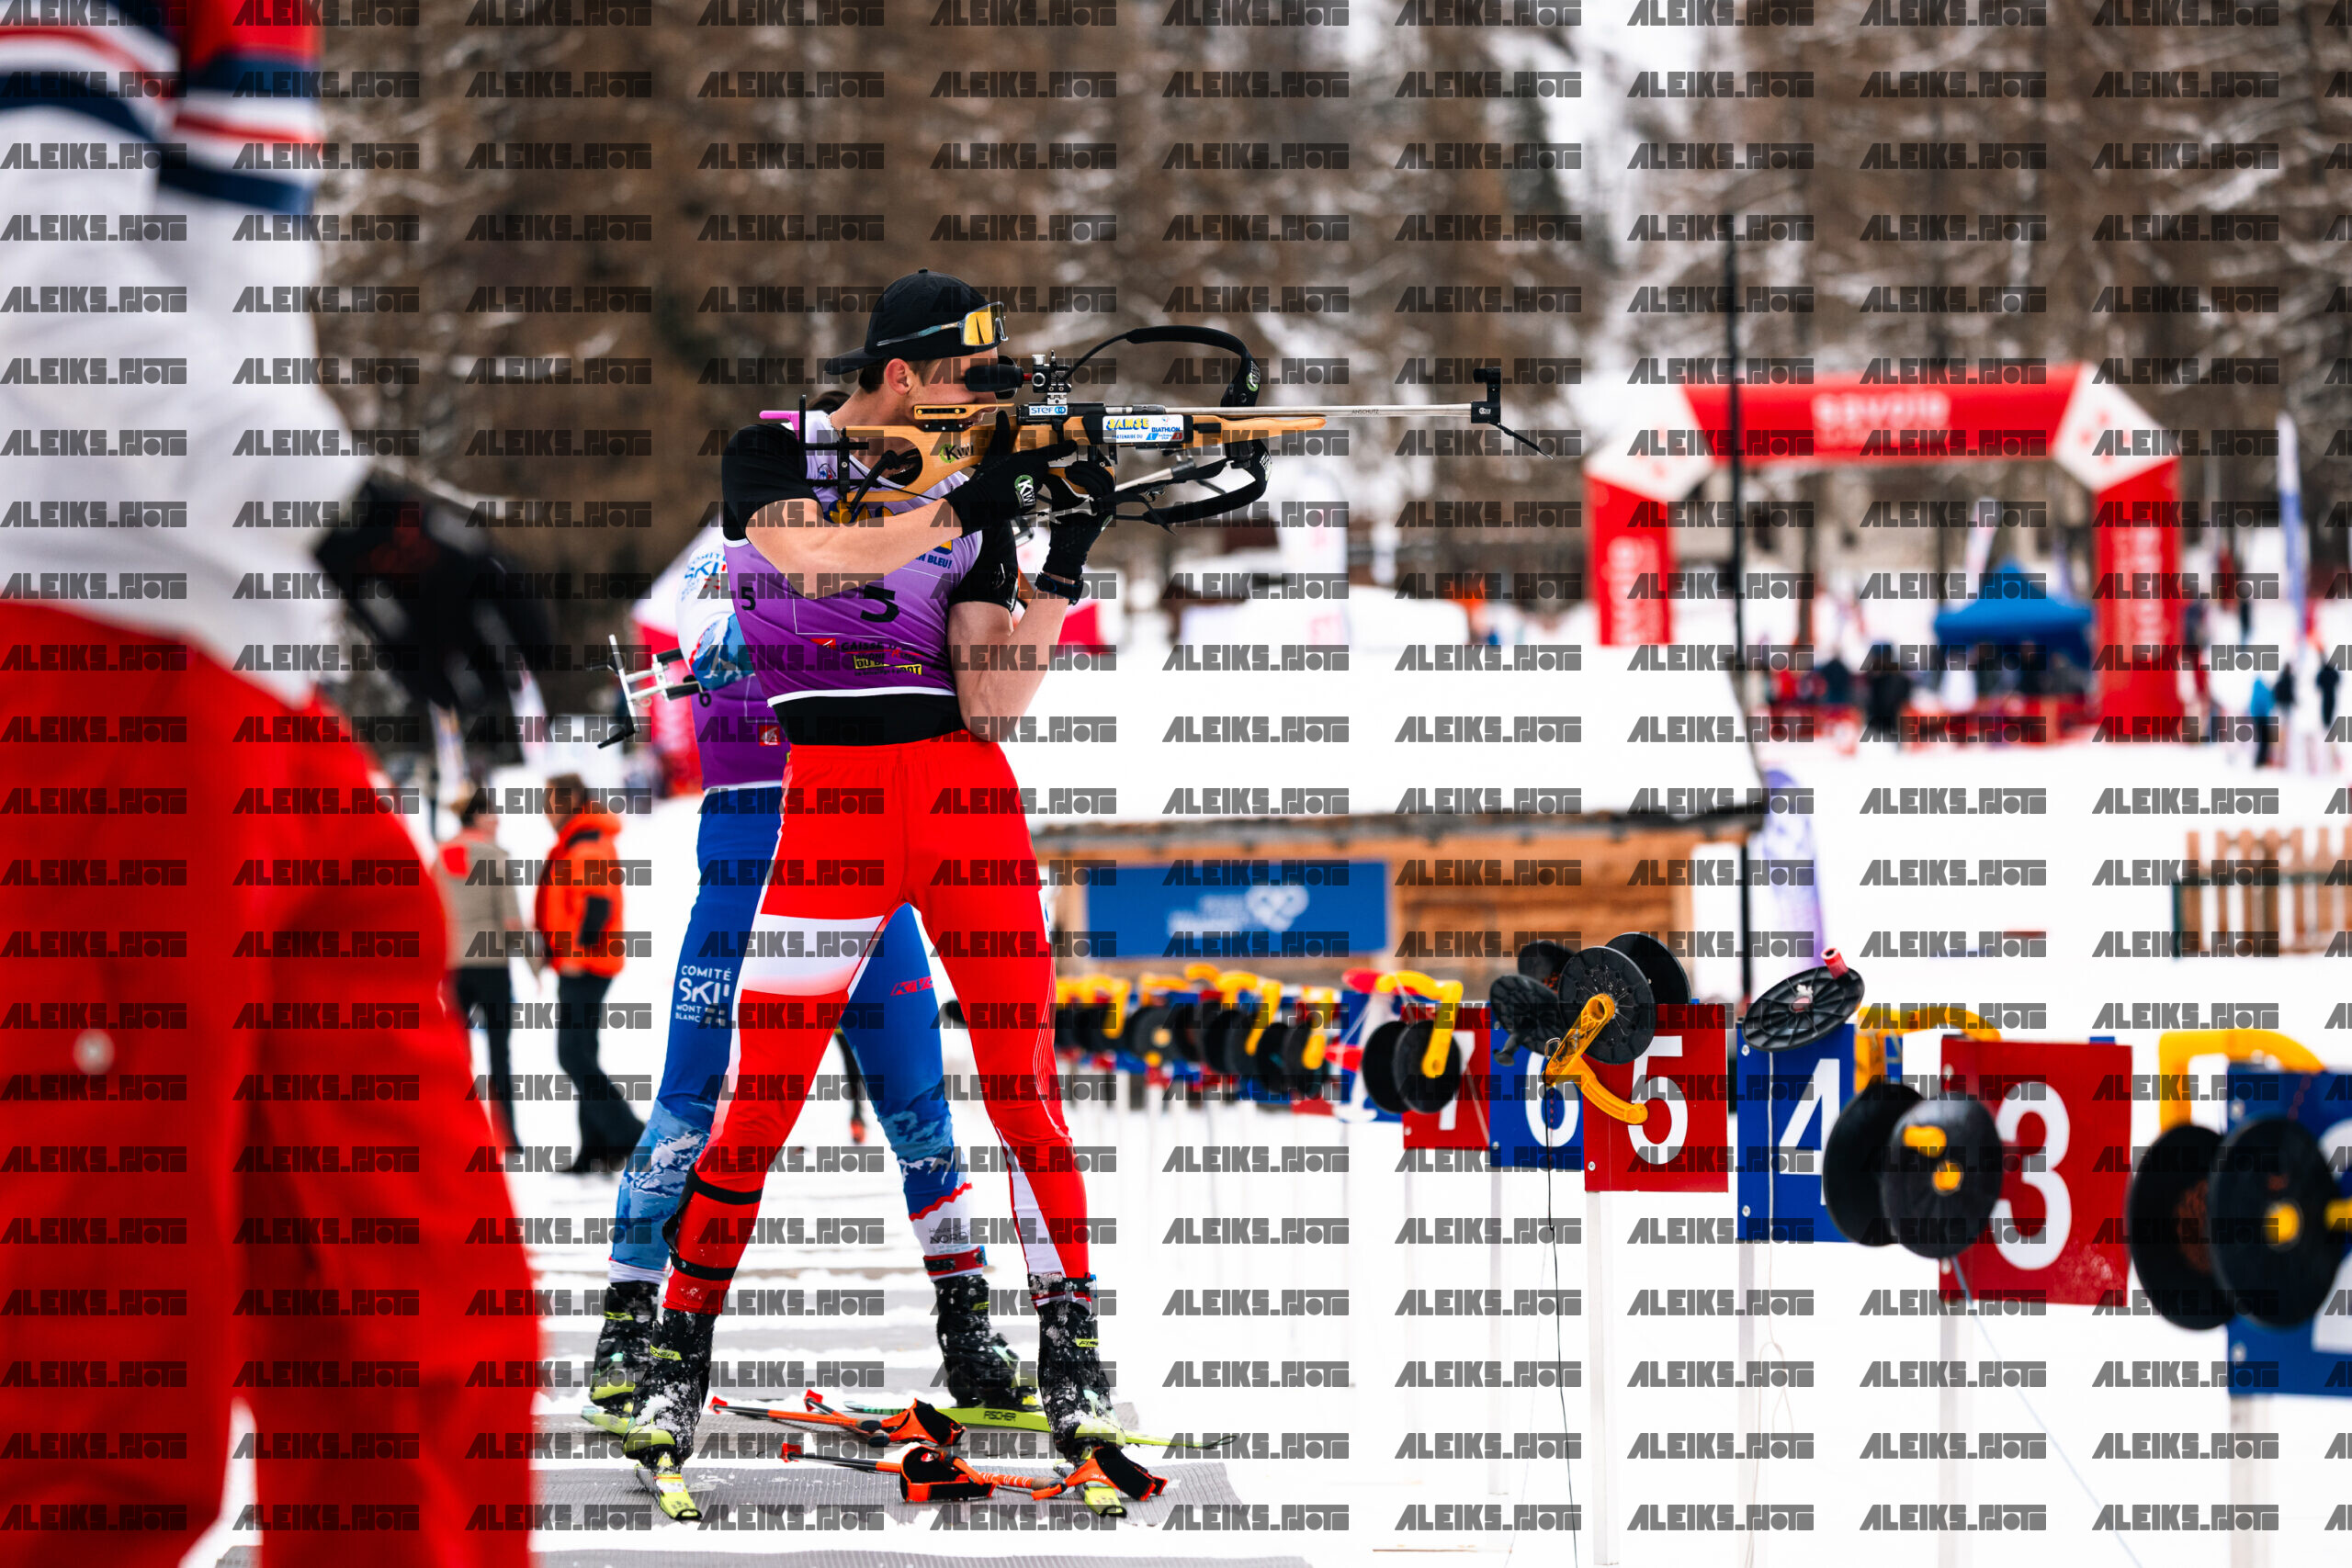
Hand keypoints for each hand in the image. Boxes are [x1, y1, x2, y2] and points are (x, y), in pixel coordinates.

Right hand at [945, 424, 1075, 533]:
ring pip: (1036, 481)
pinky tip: (1010, 491)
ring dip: (1028, 480)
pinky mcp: (1030, 501)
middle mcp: (1034, 474)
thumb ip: (1002, 434)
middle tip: (1016, 468)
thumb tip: (1002, 417)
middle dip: (1032, 466)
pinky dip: (1024, 493)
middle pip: (1041, 468)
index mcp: (1028, 460)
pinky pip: (1031, 495)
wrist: (981, 500)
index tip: (1073, 444)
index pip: (1052, 451)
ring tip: (1010, 480)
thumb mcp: (994, 452)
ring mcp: (1033, 488)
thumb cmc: (987, 477)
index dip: (1065, 447)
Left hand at [1037, 469, 1113, 602]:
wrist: (1064, 547)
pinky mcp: (1103, 516)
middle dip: (1089, 467)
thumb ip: (1059, 484)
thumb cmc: (1064, 525)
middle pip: (1107, 477)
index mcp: (1100, 500)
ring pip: (1104, 483)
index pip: (1105, 477)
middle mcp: (1106, 504)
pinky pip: (1099, 493)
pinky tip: (1072, 480)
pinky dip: (1086, 482)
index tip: (1076, 464)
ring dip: (1085, 473)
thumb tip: (1049, 471)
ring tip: (1069, 473)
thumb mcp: (1061, 499)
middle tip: (1072, 467)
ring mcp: (1106, 510)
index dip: (1092, 467)